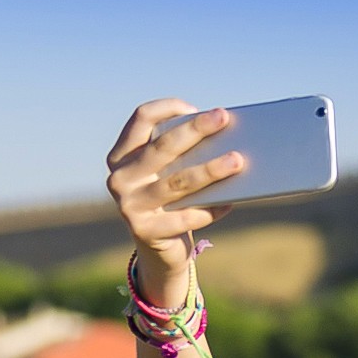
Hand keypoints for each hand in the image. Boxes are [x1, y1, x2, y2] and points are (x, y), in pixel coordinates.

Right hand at [104, 99, 241, 301]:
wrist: (159, 250)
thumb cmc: (170, 201)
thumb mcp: (167, 174)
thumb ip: (182, 156)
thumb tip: (223, 135)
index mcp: (121, 156)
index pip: (140, 120)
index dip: (166, 108)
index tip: (196, 107)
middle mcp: (119, 178)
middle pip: (163, 147)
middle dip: (196, 130)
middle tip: (223, 118)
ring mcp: (129, 206)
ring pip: (178, 182)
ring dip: (211, 169)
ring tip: (237, 160)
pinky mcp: (145, 231)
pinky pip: (186, 217)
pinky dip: (211, 209)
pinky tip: (231, 201)